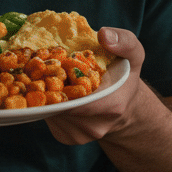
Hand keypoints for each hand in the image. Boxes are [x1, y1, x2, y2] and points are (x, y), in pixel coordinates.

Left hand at [45, 27, 145, 144]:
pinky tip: (47, 87)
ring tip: (42, 73)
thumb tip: (103, 34)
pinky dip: (44, 101)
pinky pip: (47, 118)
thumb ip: (124, 41)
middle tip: (37, 64)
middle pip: (59, 106)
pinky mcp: (65, 137)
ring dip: (43, 92)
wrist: (124, 105)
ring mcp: (79, 135)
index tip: (49, 63)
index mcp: (112, 106)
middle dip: (47, 84)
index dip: (60, 81)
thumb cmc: (125, 76)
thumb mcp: (133, 54)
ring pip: (50, 112)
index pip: (78, 98)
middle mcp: (94, 127)